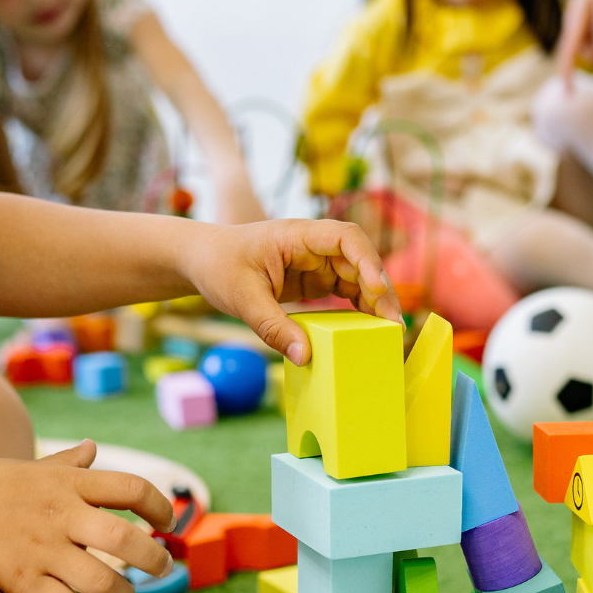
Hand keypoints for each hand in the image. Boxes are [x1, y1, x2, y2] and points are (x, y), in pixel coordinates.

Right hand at [0, 440, 174, 592]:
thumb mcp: (32, 468)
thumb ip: (68, 464)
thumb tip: (91, 447)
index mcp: (70, 485)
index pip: (133, 488)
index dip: (161, 506)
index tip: (167, 521)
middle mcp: (62, 516)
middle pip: (125, 539)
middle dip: (155, 559)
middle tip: (163, 568)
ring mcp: (42, 550)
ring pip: (101, 582)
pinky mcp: (21, 582)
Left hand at [186, 218, 402, 365]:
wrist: (201, 261)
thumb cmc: (218, 266)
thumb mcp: (242, 299)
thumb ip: (273, 328)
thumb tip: (304, 357)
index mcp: (297, 236)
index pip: (345, 237)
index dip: (366, 260)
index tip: (376, 287)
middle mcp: (313, 246)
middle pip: (360, 260)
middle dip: (380, 289)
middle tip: (392, 323)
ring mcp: (317, 262)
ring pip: (358, 277)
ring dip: (375, 301)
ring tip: (388, 331)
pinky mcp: (315, 280)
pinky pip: (346, 291)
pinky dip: (360, 308)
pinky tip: (369, 329)